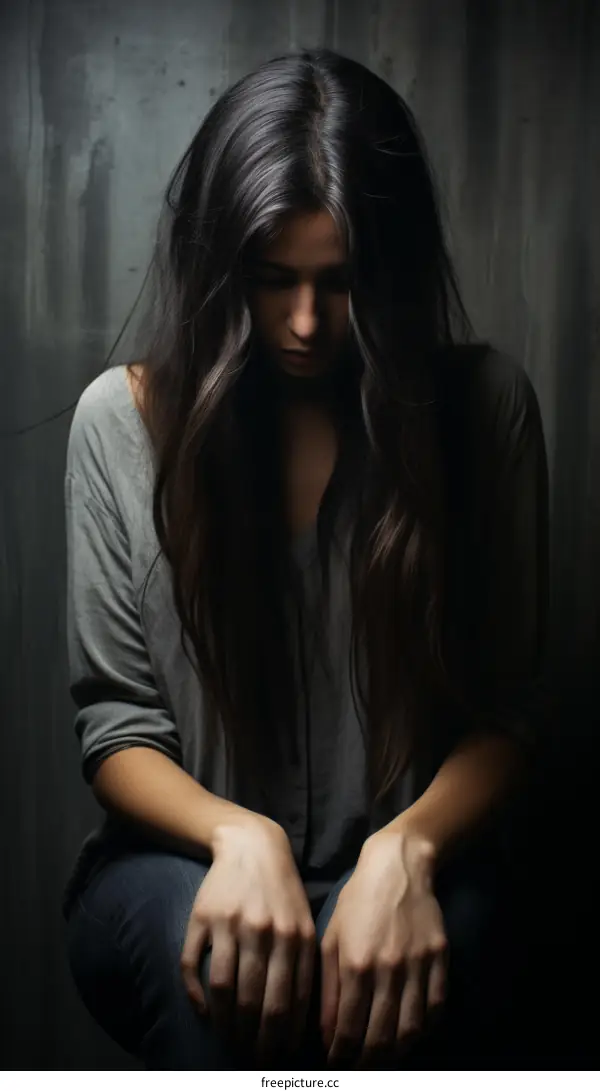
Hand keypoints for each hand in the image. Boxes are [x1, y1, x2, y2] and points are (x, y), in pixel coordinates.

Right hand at [180, 814, 315, 1059]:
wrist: (252, 845)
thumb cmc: (282, 893)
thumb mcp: (303, 924)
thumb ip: (301, 968)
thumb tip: (295, 1025)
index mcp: (296, 937)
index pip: (289, 1002)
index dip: (281, 1037)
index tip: (276, 1058)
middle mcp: (266, 931)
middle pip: (257, 1002)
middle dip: (255, 1039)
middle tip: (251, 1059)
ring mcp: (233, 924)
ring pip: (225, 989)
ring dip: (225, 1024)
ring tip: (228, 1042)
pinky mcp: (204, 917)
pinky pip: (193, 965)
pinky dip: (197, 995)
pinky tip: (204, 1012)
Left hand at [320, 829, 447, 1066]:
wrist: (399, 866)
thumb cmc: (357, 901)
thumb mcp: (331, 938)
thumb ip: (329, 988)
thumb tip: (327, 1033)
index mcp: (357, 963)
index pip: (349, 1028)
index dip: (341, 1054)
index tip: (335, 1062)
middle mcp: (389, 969)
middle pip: (382, 1037)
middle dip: (367, 1062)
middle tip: (358, 1068)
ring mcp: (419, 965)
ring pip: (411, 1030)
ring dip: (396, 1054)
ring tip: (383, 1060)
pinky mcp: (440, 959)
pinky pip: (437, 1008)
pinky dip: (424, 1030)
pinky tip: (411, 1035)